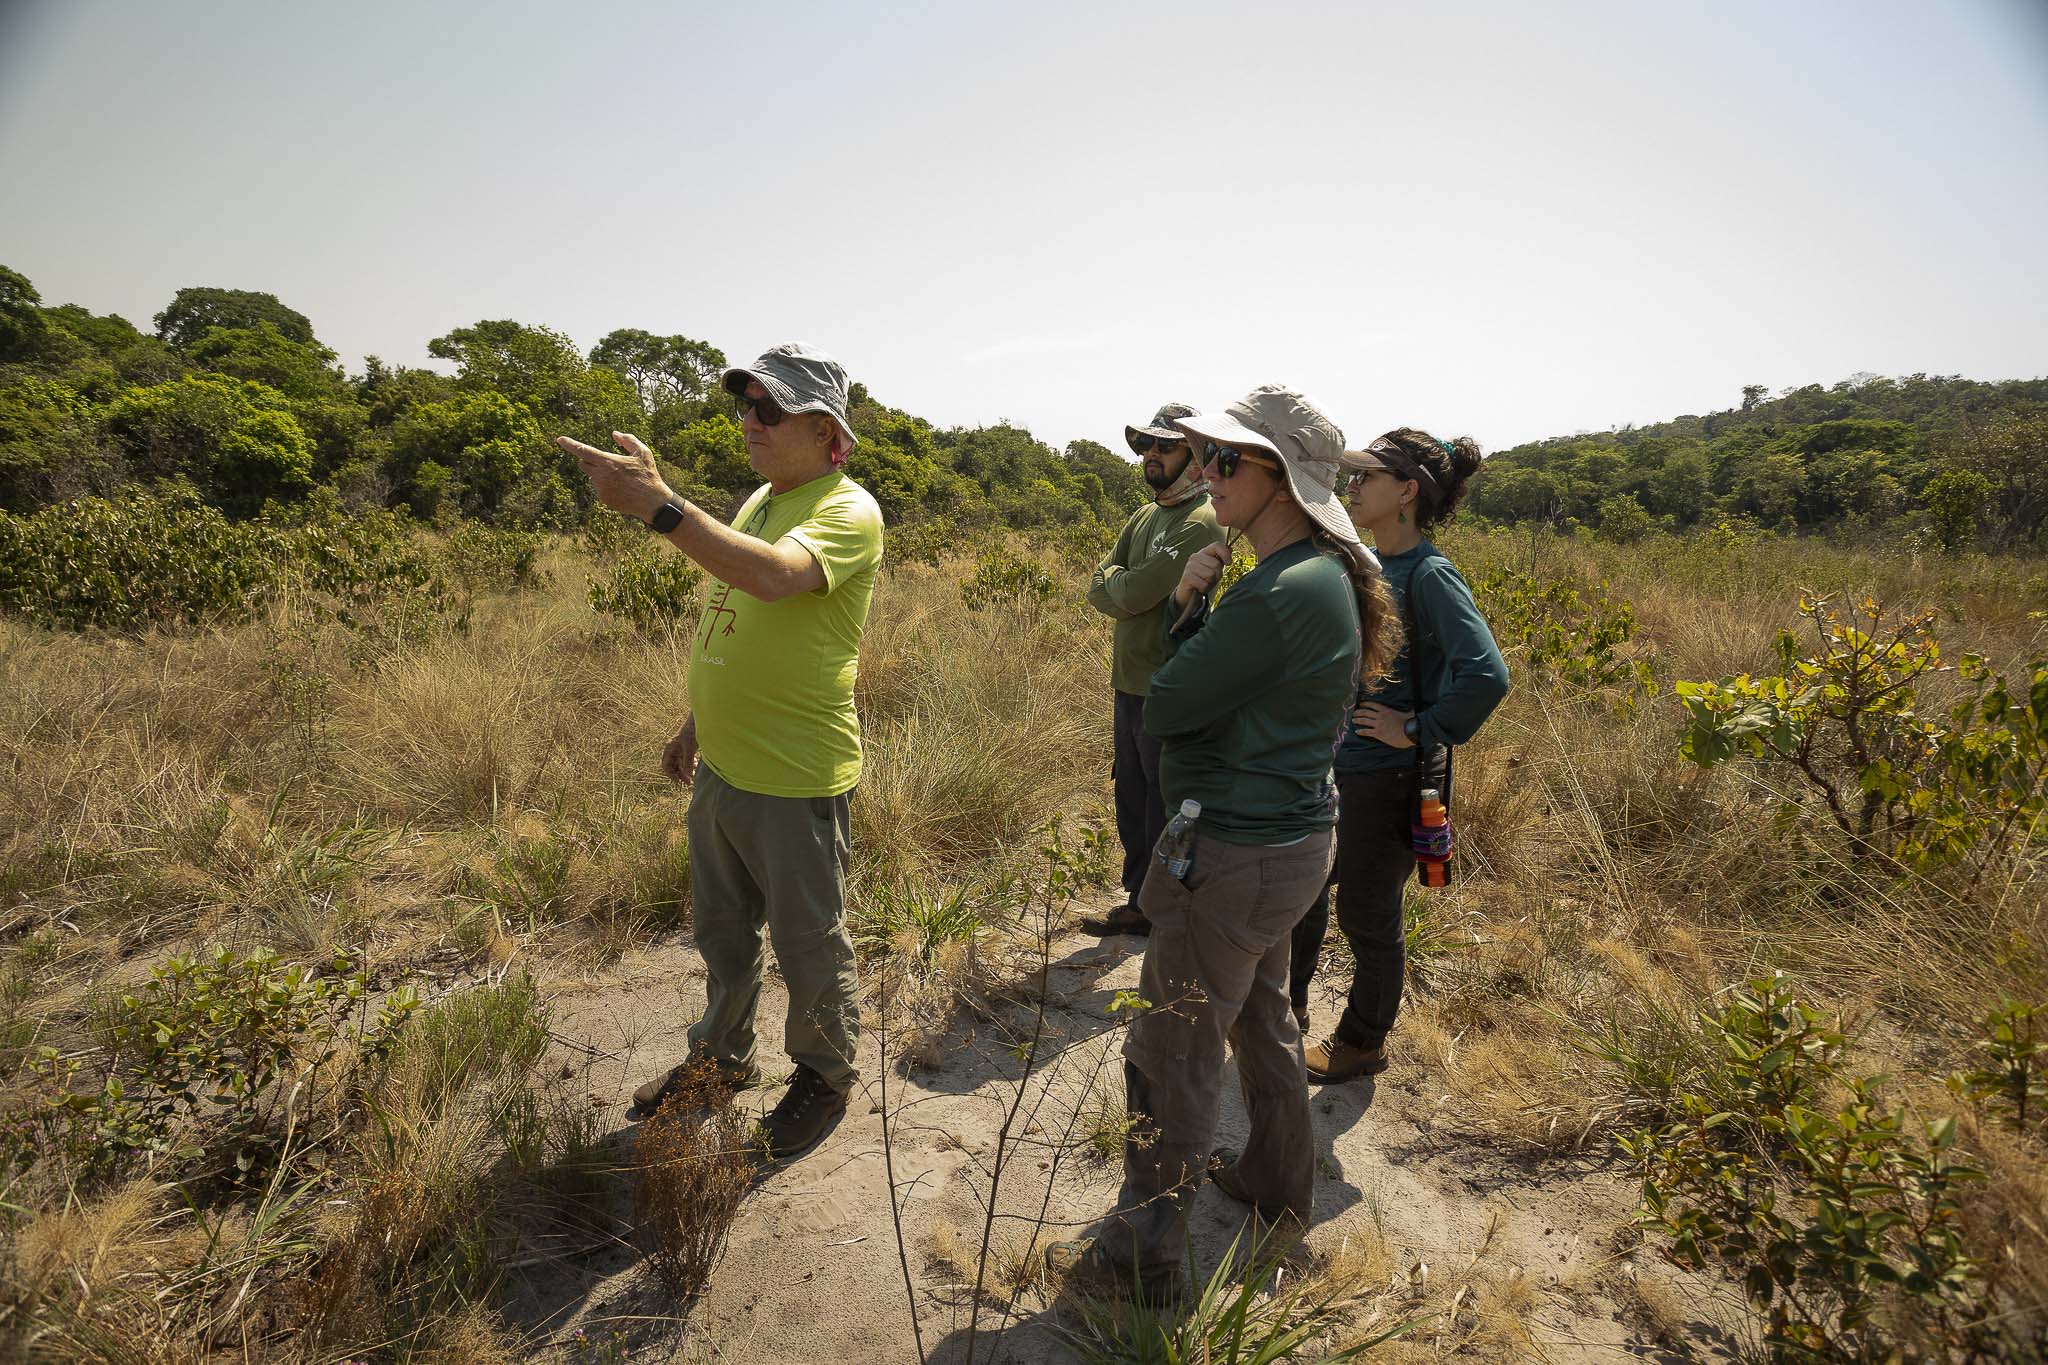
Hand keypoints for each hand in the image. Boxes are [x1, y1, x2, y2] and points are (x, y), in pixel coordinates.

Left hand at [556, 430, 672, 522]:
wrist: (652, 501)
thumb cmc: (648, 475)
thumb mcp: (643, 453)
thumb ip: (628, 440)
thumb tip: (615, 434)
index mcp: (608, 462)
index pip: (583, 450)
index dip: (570, 444)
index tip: (560, 439)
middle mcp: (601, 475)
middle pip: (583, 463)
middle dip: (588, 460)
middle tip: (606, 463)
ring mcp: (600, 488)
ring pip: (592, 477)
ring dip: (600, 474)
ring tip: (621, 480)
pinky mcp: (603, 498)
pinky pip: (599, 488)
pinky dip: (606, 486)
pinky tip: (622, 489)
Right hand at [662, 719, 698, 784]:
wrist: (699, 721)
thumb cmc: (692, 732)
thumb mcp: (690, 748)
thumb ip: (688, 762)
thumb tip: (687, 776)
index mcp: (669, 749)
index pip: (666, 765)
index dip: (671, 774)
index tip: (678, 781)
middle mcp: (673, 750)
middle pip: (673, 766)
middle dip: (680, 774)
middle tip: (689, 782)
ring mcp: (680, 749)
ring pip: (680, 764)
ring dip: (686, 771)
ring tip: (694, 776)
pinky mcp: (687, 749)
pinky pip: (686, 760)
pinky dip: (690, 765)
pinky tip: (696, 765)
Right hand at [1173, 541, 1232, 605]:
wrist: (1190, 593)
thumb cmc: (1203, 580)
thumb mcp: (1215, 569)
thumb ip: (1221, 559)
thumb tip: (1230, 549)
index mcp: (1203, 553)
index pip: (1216, 546)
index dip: (1225, 553)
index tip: (1229, 563)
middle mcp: (1195, 557)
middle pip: (1216, 564)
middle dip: (1217, 575)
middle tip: (1211, 579)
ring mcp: (1190, 566)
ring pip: (1210, 574)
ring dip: (1210, 582)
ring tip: (1204, 582)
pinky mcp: (1187, 577)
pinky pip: (1204, 584)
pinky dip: (1204, 588)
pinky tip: (1199, 588)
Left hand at [1352, 702, 1414, 748]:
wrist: (1410, 732)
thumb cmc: (1411, 723)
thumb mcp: (1409, 714)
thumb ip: (1408, 711)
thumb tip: (1413, 709)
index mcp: (1386, 710)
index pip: (1373, 705)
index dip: (1365, 703)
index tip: (1361, 703)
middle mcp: (1380, 716)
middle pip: (1365, 712)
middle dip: (1358, 712)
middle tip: (1354, 713)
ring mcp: (1379, 724)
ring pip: (1364, 721)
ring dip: (1357, 720)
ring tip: (1353, 720)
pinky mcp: (1378, 733)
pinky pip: (1366, 731)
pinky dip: (1360, 731)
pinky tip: (1357, 732)